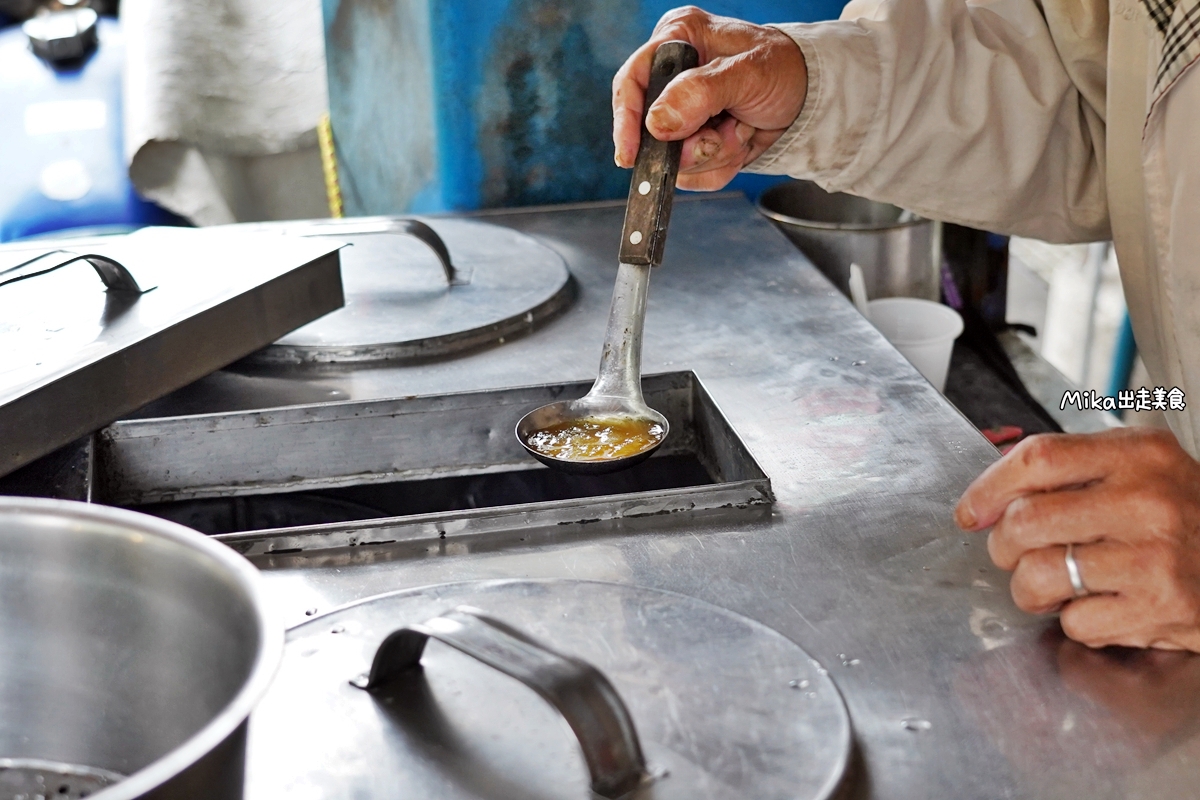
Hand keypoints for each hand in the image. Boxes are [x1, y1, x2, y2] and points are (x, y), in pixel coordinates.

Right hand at [611, 6, 807, 190]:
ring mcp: (682, 112)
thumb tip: (657, 122)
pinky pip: (692, 172)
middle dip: (693, 144)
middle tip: (730, 130)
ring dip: (715, 154)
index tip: (631, 156)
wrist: (811, 97)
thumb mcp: (748, 72)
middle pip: (652, 131)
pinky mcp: (693, 140)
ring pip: (674, 158)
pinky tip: (741, 141)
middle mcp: (672, 76)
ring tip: (743, 129)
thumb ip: (700, 92)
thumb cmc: (785, 69)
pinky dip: (721, 165)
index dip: (626, 122)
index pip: (632, 82)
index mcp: (677, 40)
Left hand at [955, 428, 1199, 650]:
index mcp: (1138, 455)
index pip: (1037, 459)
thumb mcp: (1139, 468)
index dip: (989, 487)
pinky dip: (1077, 621)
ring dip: (1031, 589)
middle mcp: (1147, 501)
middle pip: (1025, 521)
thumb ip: (1070, 469)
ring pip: (1038, 575)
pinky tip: (1103, 605)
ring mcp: (1154, 557)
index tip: (972, 511)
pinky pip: (1075, 621)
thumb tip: (991, 490)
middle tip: (1016, 553)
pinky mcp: (1159, 608)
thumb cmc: (1186, 515)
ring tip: (1054, 584)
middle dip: (1004, 546)